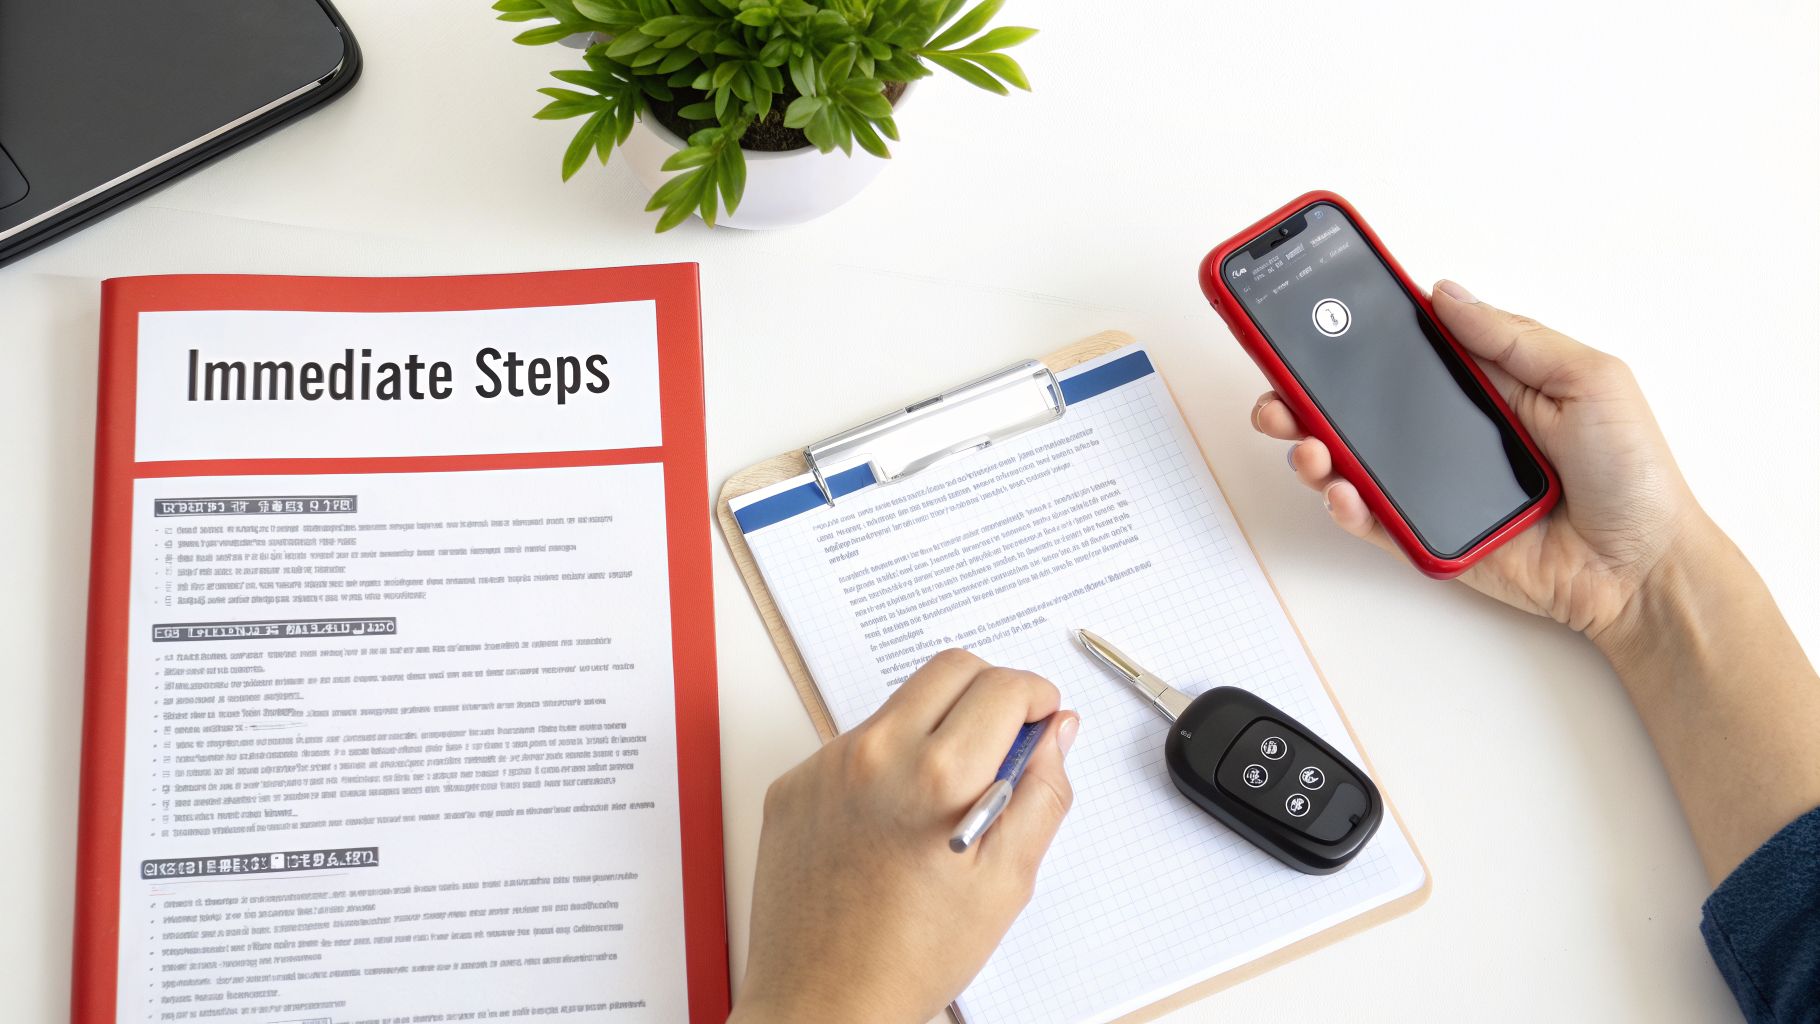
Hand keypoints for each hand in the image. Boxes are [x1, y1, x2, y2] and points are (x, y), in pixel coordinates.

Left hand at [731, 650, 1079, 1023]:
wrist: (822, 1003)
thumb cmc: (913, 957)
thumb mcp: (1008, 881)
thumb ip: (1043, 793)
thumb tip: (1056, 732)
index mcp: (938, 775)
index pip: (1004, 686)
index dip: (1036, 698)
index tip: (1042, 721)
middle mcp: (875, 753)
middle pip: (950, 669)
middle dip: (991, 692)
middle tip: (1004, 742)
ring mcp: (826, 764)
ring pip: (899, 705)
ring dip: (935, 727)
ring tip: (943, 800)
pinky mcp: (794, 783)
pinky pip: (854, 744)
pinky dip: (885, 763)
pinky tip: (892, 823)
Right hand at [1251, 280, 1707, 637]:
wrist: (1641, 567)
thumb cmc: (1632, 473)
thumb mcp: (1588, 378)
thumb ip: (1511, 338)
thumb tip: (1446, 293)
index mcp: (1484, 382)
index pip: (1404, 349)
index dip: (1357, 334)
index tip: (1312, 316)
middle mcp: (1447, 430)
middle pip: (1357, 406)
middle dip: (1304, 395)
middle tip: (1276, 389)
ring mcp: (1431, 484)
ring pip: (1350, 461)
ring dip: (1312, 448)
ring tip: (1304, 443)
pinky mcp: (1427, 535)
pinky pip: (1371, 520)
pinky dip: (1344, 506)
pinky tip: (1339, 491)